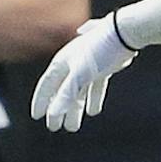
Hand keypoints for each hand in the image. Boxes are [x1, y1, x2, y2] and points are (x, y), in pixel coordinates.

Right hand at [31, 16, 135, 131]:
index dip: (41, 101)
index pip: (46, 85)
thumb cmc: (99, 50)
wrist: (124, 34)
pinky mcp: (103, 67)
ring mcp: (88, 66)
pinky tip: (93, 111)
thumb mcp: (81, 74)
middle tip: (55, 127)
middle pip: (62, 91)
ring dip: (75, 108)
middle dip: (57, 109)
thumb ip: (66, 94)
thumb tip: (53, 114)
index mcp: (62, 62)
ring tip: (73, 126)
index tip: (37, 116)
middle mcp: (72, 64)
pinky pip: (94, 87)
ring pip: (78, 92)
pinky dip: (93, 98)